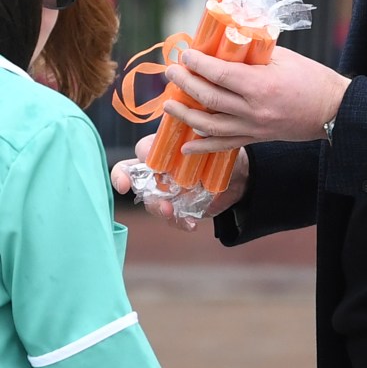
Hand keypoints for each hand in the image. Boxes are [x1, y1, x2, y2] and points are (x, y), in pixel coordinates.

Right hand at [110, 134, 249, 230]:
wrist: (240, 176)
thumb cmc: (222, 150)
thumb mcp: (214, 143)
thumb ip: (202, 143)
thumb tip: (195, 143)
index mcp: (165, 148)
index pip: (141, 153)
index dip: (125, 169)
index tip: (124, 184)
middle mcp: (160, 170)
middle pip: (137, 182)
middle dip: (143, 194)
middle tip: (159, 202)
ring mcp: (167, 190)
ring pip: (153, 202)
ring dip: (160, 209)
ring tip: (171, 211)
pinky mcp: (178, 207)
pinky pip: (173, 218)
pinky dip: (180, 222)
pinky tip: (191, 224)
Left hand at [161, 44, 349, 152]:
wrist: (332, 110)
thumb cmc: (312, 78)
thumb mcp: (285, 58)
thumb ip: (255, 53)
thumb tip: (228, 43)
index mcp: (261, 85)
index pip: (220, 74)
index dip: (198, 64)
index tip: (185, 55)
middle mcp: (253, 109)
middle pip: (209, 98)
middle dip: (185, 85)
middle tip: (171, 72)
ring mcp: (254, 127)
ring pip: (210, 125)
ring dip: (185, 115)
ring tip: (168, 105)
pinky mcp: (257, 139)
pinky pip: (225, 145)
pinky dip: (203, 146)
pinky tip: (185, 146)